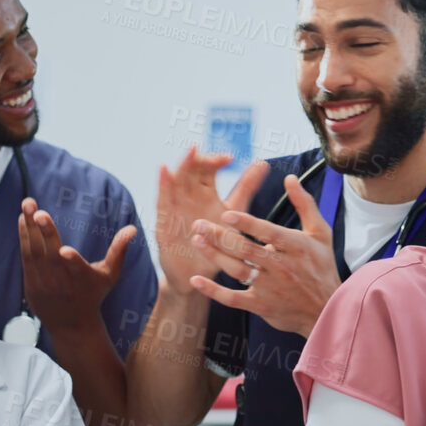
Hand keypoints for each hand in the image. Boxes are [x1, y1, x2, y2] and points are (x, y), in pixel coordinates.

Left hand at [17, 198, 134, 333]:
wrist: (71, 326)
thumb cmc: (93, 295)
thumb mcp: (109, 275)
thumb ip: (119, 250)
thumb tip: (132, 228)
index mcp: (82, 281)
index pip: (77, 270)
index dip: (72, 261)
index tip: (65, 251)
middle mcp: (62, 283)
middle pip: (50, 255)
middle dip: (43, 231)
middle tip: (36, 210)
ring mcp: (44, 284)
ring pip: (34, 253)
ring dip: (29, 228)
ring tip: (27, 204)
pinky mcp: (31, 285)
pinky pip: (26, 258)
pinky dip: (24, 237)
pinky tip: (22, 219)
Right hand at [153, 147, 266, 293]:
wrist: (198, 275)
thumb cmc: (216, 243)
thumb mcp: (234, 213)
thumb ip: (245, 188)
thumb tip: (263, 163)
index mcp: (206, 192)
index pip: (208, 169)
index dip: (216, 160)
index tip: (229, 158)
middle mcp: (189, 195)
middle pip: (191, 170)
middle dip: (199, 159)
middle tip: (209, 152)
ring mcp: (175, 206)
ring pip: (177, 180)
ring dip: (183, 165)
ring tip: (191, 151)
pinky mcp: (164, 222)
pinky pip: (162, 200)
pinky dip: (163, 185)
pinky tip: (164, 170)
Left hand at [186, 173, 339, 337]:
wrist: (326, 310)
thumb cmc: (321, 267)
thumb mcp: (321, 233)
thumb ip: (304, 204)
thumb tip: (290, 178)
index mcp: (296, 246)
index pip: (269, 233)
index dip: (248, 224)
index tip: (226, 214)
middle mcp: (282, 267)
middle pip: (247, 250)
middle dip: (221, 237)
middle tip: (198, 224)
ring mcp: (270, 288)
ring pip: (237, 271)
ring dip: (214, 256)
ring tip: (196, 241)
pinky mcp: (260, 305)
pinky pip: (233, 299)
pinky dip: (213, 291)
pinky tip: (196, 280)